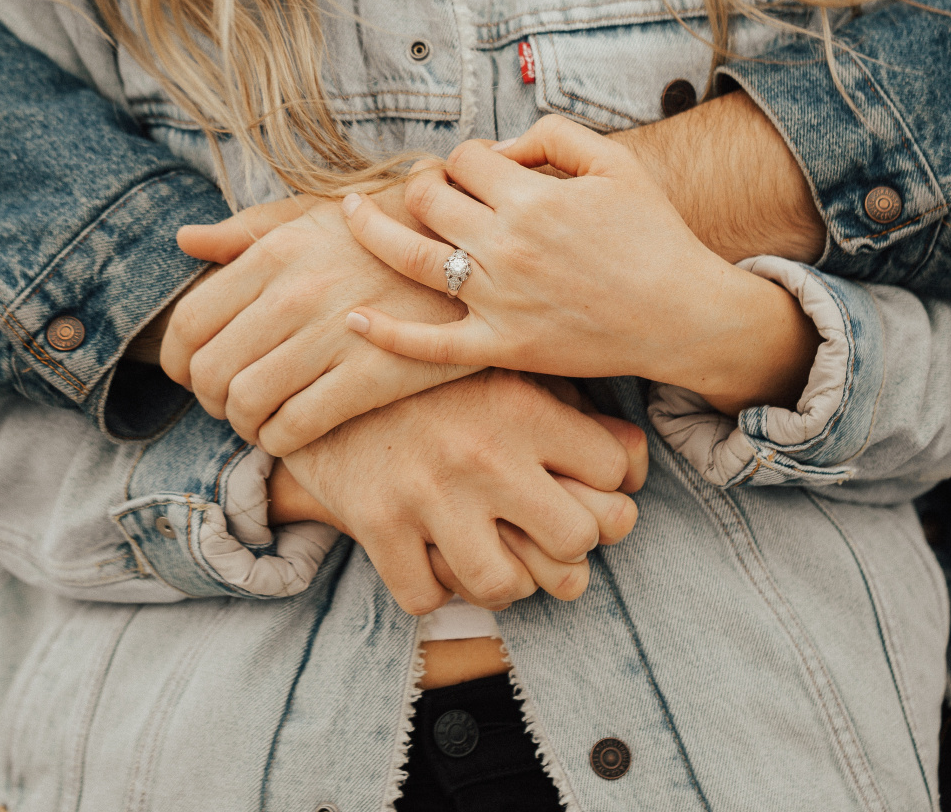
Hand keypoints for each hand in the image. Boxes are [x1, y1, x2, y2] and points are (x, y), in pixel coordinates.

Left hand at [161, 192, 480, 453]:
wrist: (478, 256)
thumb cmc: (390, 235)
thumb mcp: (318, 215)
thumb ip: (248, 231)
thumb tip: (185, 241)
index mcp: (276, 252)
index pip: (190, 322)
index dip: (179, 360)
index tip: (193, 374)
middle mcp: (296, 293)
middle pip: (210, 370)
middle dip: (210, 399)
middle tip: (231, 403)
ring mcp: (333, 336)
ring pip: (247, 404)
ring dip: (244, 424)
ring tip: (262, 421)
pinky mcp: (372, 376)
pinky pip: (294, 427)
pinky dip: (279, 441)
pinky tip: (292, 434)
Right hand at [279, 369, 647, 613]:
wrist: (319, 353)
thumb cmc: (430, 368)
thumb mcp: (502, 365)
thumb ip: (567, 408)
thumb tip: (631, 465)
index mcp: (524, 407)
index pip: (617, 472)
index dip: (615, 488)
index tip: (591, 487)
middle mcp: (485, 454)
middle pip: (579, 538)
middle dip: (573, 545)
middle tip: (551, 535)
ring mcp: (429, 494)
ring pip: (507, 586)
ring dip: (509, 581)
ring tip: (499, 556)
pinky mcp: (376, 523)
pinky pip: (426, 597)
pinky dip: (435, 589)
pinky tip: (437, 560)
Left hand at [342, 116, 818, 413]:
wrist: (683, 314)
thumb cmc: (653, 234)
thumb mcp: (615, 163)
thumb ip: (553, 136)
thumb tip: (497, 147)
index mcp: (532, 197)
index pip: (464, 158)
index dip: (465, 157)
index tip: (478, 170)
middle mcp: (506, 246)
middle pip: (428, 198)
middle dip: (421, 185)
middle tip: (428, 190)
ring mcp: (499, 300)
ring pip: (410, 258)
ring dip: (371, 230)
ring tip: (351, 214)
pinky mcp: (502, 346)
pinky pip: (430, 345)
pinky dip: (387, 334)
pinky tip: (353, 319)